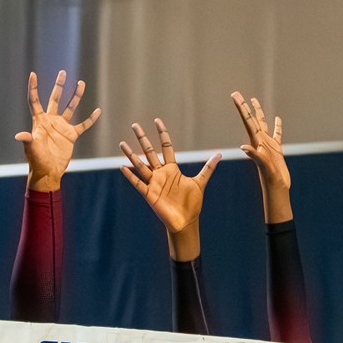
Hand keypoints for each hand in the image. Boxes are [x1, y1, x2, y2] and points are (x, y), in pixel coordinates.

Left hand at [16, 71, 101, 190]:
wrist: (48, 172)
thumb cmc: (37, 161)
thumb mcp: (32, 149)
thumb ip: (28, 140)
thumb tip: (19, 135)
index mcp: (39, 121)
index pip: (35, 101)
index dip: (33, 88)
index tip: (33, 74)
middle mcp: (51, 121)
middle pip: (55, 99)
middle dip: (59, 86)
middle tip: (62, 72)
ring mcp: (62, 127)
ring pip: (70, 107)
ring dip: (75, 96)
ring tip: (81, 83)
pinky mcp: (71, 135)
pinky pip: (83, 125)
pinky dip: (90, 119)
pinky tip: (97, 110)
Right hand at [119, 119, 220, 234]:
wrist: (186, 221)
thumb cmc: (192, 203)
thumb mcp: (200, 182)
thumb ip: (208, 167)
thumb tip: (219, 154)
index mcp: (172, 169)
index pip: (166, 147)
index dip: (162, 134)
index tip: (157, 121)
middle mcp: (161, 174)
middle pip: (150, 152)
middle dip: (143, 138)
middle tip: (135, 125)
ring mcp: (154, 183)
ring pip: (140, 165)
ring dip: (132, 155)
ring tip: (122, 144)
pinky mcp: (149, 194)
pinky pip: (138, 183)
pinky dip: (131, 176)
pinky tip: (123, 167)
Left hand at [232, 92, 292, 223]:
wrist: (276, 188)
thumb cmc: (269, 178)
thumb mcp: (262, 165)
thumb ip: (254, 155)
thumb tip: (243, 147)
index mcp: (256, 141)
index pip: (247, 120)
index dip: (242, 107)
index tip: (235, 95)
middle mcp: (260, 141)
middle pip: (252, 119)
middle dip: (245, 106)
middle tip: (236, 94)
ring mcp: (268, 145)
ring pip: (263, 124)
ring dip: (258, 112)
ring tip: (254, 100)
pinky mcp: (277, 149)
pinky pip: (277, 134)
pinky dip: (277, 126)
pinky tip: (278, 119)